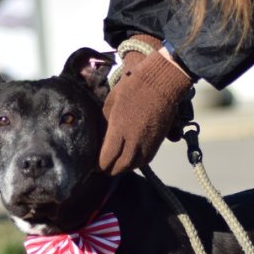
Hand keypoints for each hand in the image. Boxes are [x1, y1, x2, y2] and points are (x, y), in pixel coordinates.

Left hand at [99, 49, 192, 174]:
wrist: (161, 84)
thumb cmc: (132, 89)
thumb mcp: (110, 105)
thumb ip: (104, 126)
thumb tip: (100, 140)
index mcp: (119, 131)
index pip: (106, 159)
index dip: (98, 165)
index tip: (93, 164)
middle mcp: (134, 143)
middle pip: (119, 168)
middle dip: (108, 169)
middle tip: (101, 167)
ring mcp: (147, 145)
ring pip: (132, 166)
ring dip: (121, 167)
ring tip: (114, 163)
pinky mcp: (157, 144)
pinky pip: (143, 161)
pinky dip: (134, 163)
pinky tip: (128, 158)